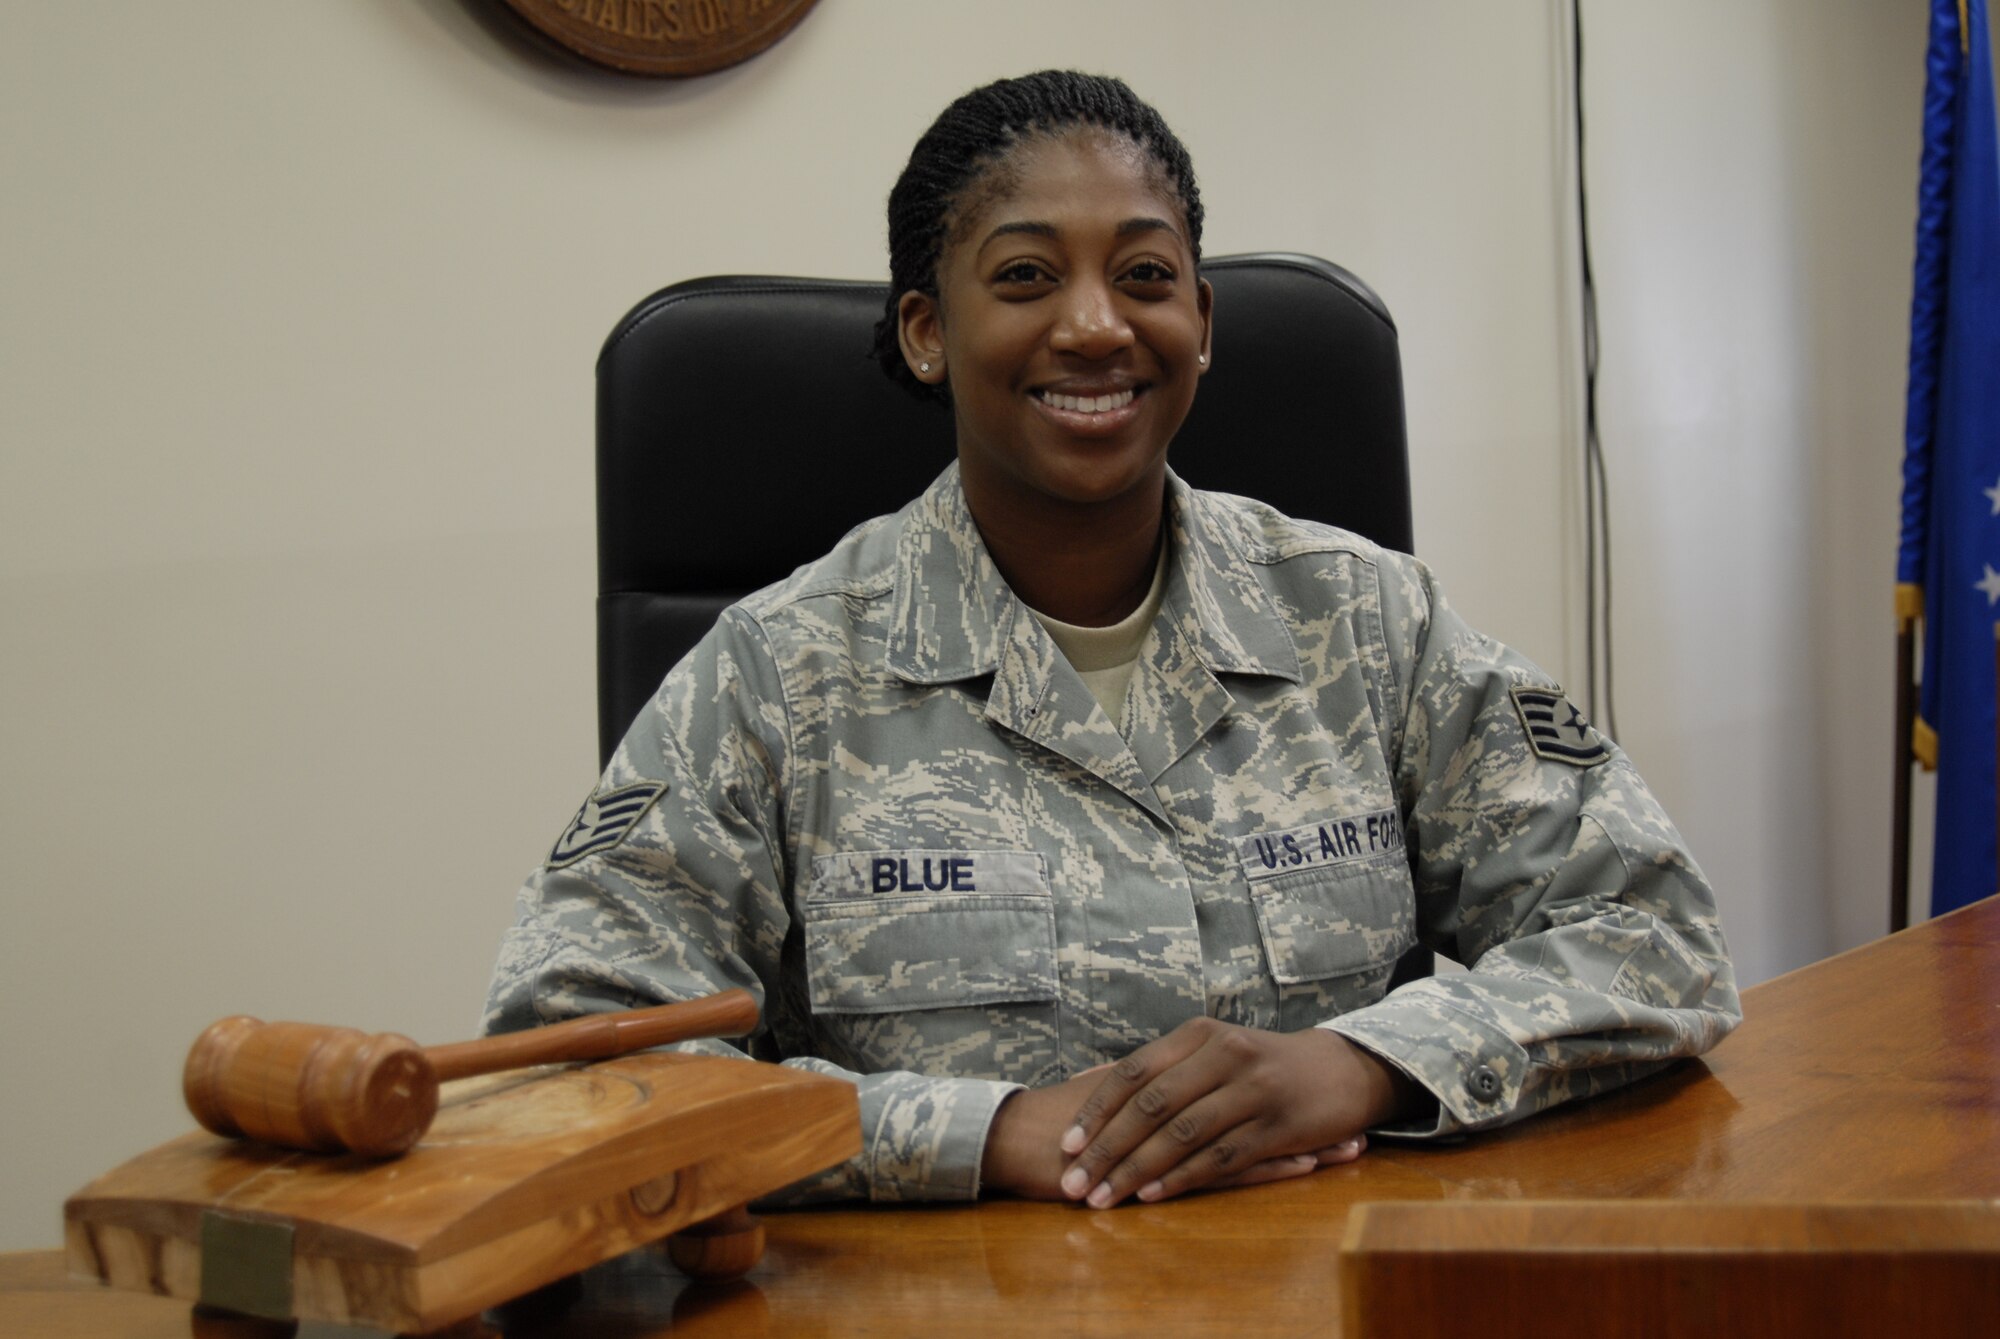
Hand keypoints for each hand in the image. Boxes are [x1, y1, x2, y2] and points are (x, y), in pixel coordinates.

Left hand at [1055, 1019, 1415, 1208]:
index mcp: (1199, 1035)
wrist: (1340, 1069)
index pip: (1134, 1072)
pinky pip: (1220, 1156)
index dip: (1096, 1109)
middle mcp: (1224, 1054)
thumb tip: (1090, 1091)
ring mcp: (1253, 1090)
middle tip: (1073, 1183)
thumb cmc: (1262, 1064)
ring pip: (1181, 1135)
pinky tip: (1153, 1197)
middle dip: (1107, 1148)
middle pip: (1151, 1106)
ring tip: (1104, 1198)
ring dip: (1137, 1171)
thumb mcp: (1213, 1050)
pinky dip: (1182, 1178)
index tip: (1066, 1144)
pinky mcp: (1278, 1126)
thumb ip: (1163, 1070)